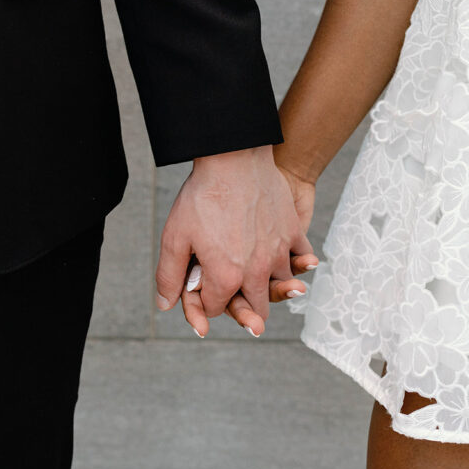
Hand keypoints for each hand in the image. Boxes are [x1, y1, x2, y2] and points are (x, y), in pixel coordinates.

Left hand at [155, 145, 314, 336]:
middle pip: (255, 309)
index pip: (216, 308)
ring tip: (256, 274)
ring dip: (269, 287)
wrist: (233, 158)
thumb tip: (165, 305)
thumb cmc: (202, 196)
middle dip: (240, 304)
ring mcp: (279, 252)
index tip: (200, 280)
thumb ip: (169, 277)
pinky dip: (297, 264)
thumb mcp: (174, 237)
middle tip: (231, 287)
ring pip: (281, 288)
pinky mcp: (293, 232)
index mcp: (226, 278)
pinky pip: (303, 260)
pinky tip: (285, 258)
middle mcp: (257, 271)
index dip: (204, 298)